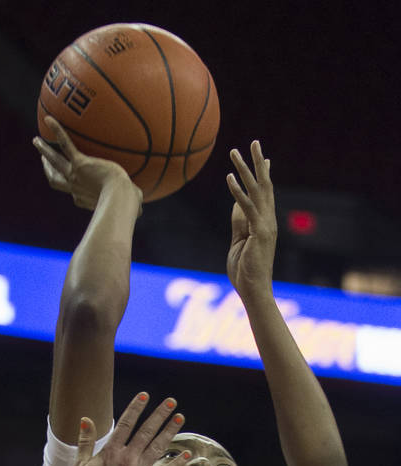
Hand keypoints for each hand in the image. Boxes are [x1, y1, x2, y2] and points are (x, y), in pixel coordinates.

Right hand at [33, 115, 141, 211]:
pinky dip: (57, 131)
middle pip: (55, 179)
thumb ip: (131, 203)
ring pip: (54, 162)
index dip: (70, 187)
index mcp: (84, 199)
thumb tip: (140, 209)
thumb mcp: (128, 204)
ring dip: (44, 151)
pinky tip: (49, 119)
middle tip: (42, 160)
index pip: (73, 193)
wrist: (120, 198)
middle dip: (48, 169)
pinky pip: (65, 144)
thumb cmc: (127, 204)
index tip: (70, 180)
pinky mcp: (79, 163)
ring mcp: (75, 175)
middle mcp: (75, 188)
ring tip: (36, 141)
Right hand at [70, 393, 187, 465]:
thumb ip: (85, 441)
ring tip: (180, 418)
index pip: (126, 424)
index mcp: (111, 452)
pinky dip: (176, 464)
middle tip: (171, 401)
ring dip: (170, 431)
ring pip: (158, 447)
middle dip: (160, 415)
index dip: (136, 408)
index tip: (145, 395)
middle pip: (146, 431)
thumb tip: (86, 420)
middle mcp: (128, 458)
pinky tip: (187, 455)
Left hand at [226, 140, 276, 300]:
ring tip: (235, 151)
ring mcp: (266, 225)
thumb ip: (239, 223)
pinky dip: (237, 192)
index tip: (263, 157)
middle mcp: (268, 220)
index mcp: (264, 222)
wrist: (254, 291)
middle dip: (258, 162)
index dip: (264, 174)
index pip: (265, 193)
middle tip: (253, 141)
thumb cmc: (245, 272)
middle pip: (265, 184)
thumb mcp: (238, 242)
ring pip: (256, 191)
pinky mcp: (259, 232)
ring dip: (245, 169)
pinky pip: (247, 208)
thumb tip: (236, 205)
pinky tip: (229, 178)